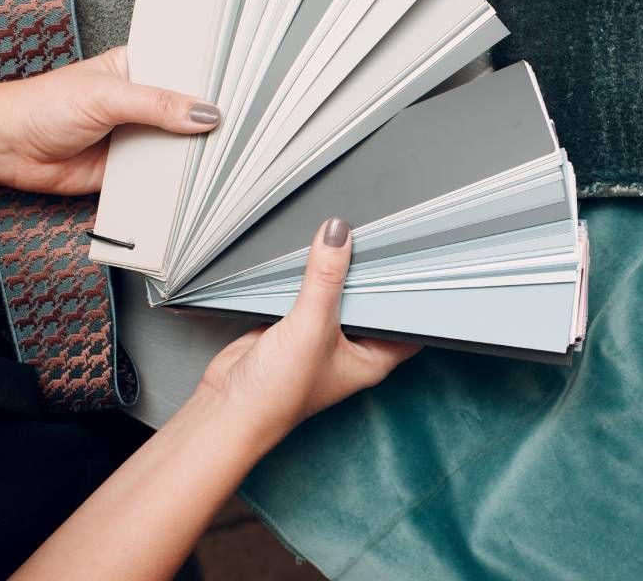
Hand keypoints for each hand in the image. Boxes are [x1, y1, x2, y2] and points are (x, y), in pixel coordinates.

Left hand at [0, 45, 221, 194]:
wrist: (7, 148)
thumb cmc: (43, 106)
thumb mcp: (106, 96)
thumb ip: (157, 104)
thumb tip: (203, 112)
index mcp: (139, 69)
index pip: (185, 72)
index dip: (212, 81)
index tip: (242, 89)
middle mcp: (142, 102)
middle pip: (187, 112)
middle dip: (208, 121)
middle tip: (240, 127)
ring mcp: (138, 136)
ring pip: (178, 146)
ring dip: (194, 153)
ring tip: (225, 156)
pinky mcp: (130, 168)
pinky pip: (161, 175)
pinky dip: (175, 179)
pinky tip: (194, 180)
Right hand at [198, 217, 420, 450]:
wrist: (227, 407)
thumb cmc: (278, 395)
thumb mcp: (311, 327)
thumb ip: (325, 278)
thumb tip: (337, 234)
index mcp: (373, 357)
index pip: (408, 318)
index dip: (414, 289)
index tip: (414, 254)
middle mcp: (352, 347)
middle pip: (372, 299)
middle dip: (372, 272)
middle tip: (377, 233)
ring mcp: (322, 335)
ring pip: (338, 294)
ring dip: (336, 272)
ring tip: (344, 236)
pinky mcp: (294, 325)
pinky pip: (308, 292)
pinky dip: (307, 277)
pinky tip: (310, 256)